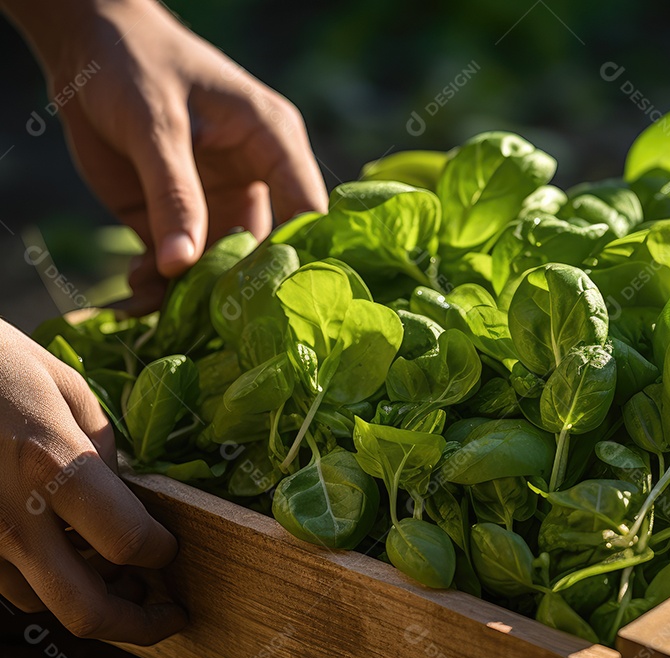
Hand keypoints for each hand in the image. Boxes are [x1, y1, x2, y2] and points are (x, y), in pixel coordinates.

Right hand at [0, 319, 185, 644]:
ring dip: (90, 598)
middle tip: (168, 613)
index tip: (171, 547)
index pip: (129, 542)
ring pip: (44, 604)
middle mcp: (11, 516)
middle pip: (86, 609)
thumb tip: (125, 491)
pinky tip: (61, 555)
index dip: (162, 552)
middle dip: (139, 624)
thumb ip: (102, 446)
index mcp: (52, 465)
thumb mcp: (62, 385)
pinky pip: (5, 585)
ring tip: (117, 576)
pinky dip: (43, 581)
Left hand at [7, 0, 327, 311]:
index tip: (286, 301)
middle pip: (267, 250)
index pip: (308, 210)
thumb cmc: (135, 63)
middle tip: (213, 318)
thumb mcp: (156, 125)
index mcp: (273, 146)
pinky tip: (136, 293)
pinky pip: (177, 265)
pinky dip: (159, 286)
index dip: (304, 255)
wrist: (81, 46)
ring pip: (221, 266)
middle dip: (241, 286)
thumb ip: (173, 194)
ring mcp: (215, 204)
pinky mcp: (176, 219)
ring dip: (192, 291)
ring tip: (157, 303)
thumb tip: (182, 265)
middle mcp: (255, 181)